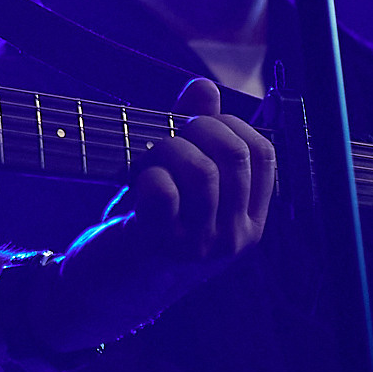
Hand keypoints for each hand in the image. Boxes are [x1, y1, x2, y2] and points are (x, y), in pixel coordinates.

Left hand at [124, 77, 274, 263]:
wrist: (108, 286)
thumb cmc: (148, 223)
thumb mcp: (179, 180)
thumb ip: (194, 132)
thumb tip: (205, 85)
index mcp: (249, 220)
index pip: (264, 154)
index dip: (230, 124)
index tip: (198, 127)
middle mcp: (234, 236)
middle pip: (234, 155)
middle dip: (196, 128)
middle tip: (167, 139)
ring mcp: (200, 245)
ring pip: (201, 169)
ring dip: (166, 149)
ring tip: (148, 163)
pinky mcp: (160, 245)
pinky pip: (163, 191)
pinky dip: (146, 174)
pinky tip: (138, 185)